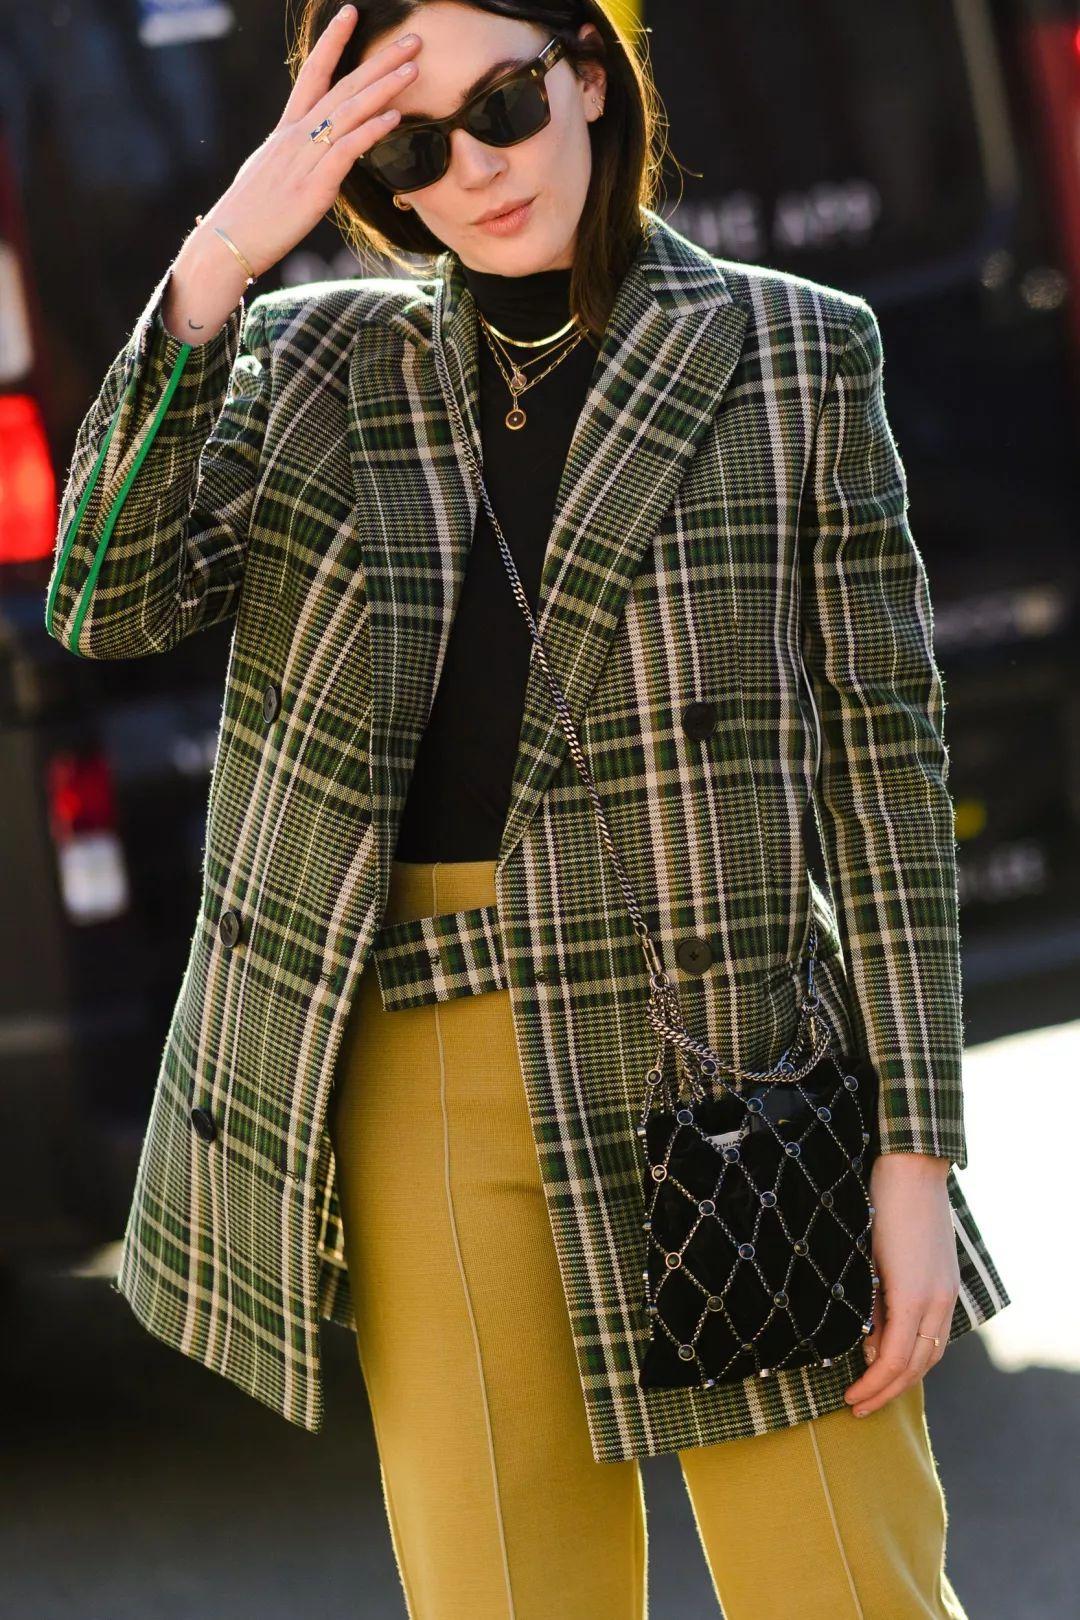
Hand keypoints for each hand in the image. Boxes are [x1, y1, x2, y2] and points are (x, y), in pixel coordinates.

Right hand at [195, 4, 421, 279]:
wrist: (227, 244)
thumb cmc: (250, 218)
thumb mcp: (272, 176)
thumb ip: (296, 160)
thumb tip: (315, 157)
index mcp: (285, 132)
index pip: (311, 74)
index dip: (332, 42)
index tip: (351, 13)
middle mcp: (295, 137)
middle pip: (342, 87)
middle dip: (379, 61)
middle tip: (412, 39)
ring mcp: (304, 160)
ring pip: (348, 113)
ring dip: (383, 89)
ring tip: (413, 69)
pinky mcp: (313, 188)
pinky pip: (345, 151)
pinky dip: (369, 132)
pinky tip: (392, 118)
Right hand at [843, 1152, 958, 1417]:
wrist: (908, 1169)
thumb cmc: (894, 1204)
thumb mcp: (892, 1258)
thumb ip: (884, 1297)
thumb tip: (868, 1339)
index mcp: (938, 1295)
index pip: (924, 1352)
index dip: (897, 1378)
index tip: (870, 1390)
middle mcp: (941, 1303)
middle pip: (920, 1366)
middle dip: (888, 1392)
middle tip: (861, 1406)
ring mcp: (931, 1298)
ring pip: (911, 1362)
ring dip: (883, 1386)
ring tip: (857, 1399)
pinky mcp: (913, 1291)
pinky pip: (897, 1344)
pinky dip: (880, 1368)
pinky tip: (861, 1376)